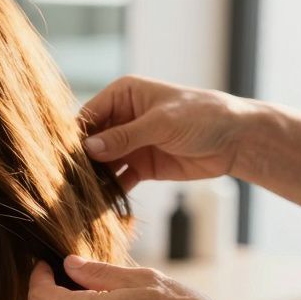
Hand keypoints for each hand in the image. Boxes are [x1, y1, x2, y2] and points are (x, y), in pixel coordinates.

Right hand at [81, 75, 257, 190]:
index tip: (64, 158)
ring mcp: (130, 143)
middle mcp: (121, 118)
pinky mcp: (140, 166)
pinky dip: (110, 191)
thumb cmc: (202, 116)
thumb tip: (89, 149)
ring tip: (80, 196)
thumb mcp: (161, 123)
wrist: (236, 140)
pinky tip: (101, 204)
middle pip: (91, 142)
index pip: (88, 116)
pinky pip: (118, 180)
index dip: (76, 137)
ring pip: (101, 163)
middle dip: (81, 161)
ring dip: (94, 178)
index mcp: (122, 95)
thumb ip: (125, 136)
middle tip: (68, 182)